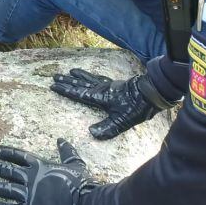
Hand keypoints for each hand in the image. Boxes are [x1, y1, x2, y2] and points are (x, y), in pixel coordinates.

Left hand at [0, 139, 98, 204]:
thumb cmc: (83, 185)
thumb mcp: (76, 165)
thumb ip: (67, 152)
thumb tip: (61, 139)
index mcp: (41, 166)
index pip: (19, 156)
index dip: (7, 153)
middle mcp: (31, 178)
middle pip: (6, 170)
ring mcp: (29, 194)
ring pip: (4, 189)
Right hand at [51, 69, 173, 139]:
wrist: (152, 92)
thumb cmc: (137, 107)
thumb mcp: (122, 121)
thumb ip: (107, 128)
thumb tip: (91, 133)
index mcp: (99, 97)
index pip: (78, 93)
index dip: (65, 90)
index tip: (53, 86)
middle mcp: (101, 89)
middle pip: (80, 84)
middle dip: (67, 81)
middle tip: (55, 76)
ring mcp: (108, 85)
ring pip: (89, 79)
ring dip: (78, 76)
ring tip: (69, 71)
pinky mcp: (115, 84)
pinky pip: (98, 78)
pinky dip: (91, 76)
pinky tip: (90, 76)